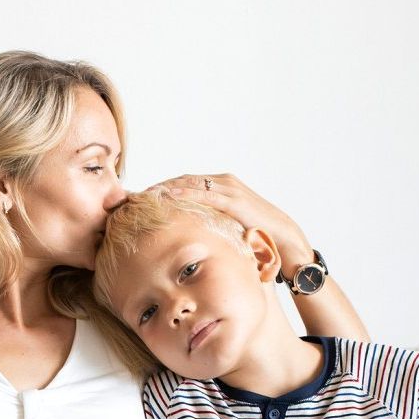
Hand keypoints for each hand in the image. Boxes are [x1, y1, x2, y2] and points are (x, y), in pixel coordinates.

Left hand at [151, 173, 312, 265]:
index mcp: (220, 186)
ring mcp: (229, 188)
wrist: (284, 239)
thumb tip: (187, 235)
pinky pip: (205, 195)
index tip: (140, 197)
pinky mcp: (234, 200)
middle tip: (133, 194)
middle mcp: (223, 182)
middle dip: (158, 187)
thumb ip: (209, 223)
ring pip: (190, 183)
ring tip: (144, 195)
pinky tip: (168, 197)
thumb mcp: (226, 226)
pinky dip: (185, 194)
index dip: (162, 189)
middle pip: (183, 179)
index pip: (185, 183)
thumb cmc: (255, 235)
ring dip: (166, 188)